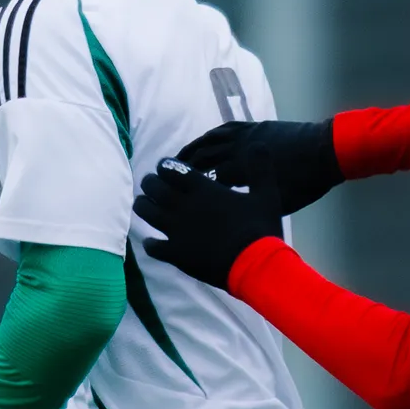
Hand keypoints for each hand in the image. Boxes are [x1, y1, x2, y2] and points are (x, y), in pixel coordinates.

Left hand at [133, 158, 282, 288]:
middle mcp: (184, 207)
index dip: (165, 165)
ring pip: (147, 213)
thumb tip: (258, 143)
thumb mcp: (266, 194)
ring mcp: (177, 231)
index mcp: (203, 190)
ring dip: (143, 206)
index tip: (164, 166)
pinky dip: (150, 243)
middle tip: (150, 183)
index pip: (173, 170)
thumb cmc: (260, 228)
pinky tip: (151, 241)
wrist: (254, 265)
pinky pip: (154, 247)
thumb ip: (260, 168)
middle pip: (154, 188)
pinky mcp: (176, 254)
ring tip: (143, 204)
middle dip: (150, 183)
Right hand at [174, 118, 340, 213]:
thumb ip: (252, 205)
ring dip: (189, 151)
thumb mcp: (277, 202)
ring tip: (174, 160)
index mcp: (240, 174)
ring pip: (208, 142)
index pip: (206, 181)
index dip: (187, 190)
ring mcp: (244, 137)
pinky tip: (202, 140)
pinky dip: (209, 136)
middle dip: (179, 170)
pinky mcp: (254, 126)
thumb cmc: (305, 184)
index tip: (169, 200)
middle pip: (199, 160)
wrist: (323, 153)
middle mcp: (237, 152)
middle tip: (160, 179)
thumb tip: (234, 215)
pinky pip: (224, 129)